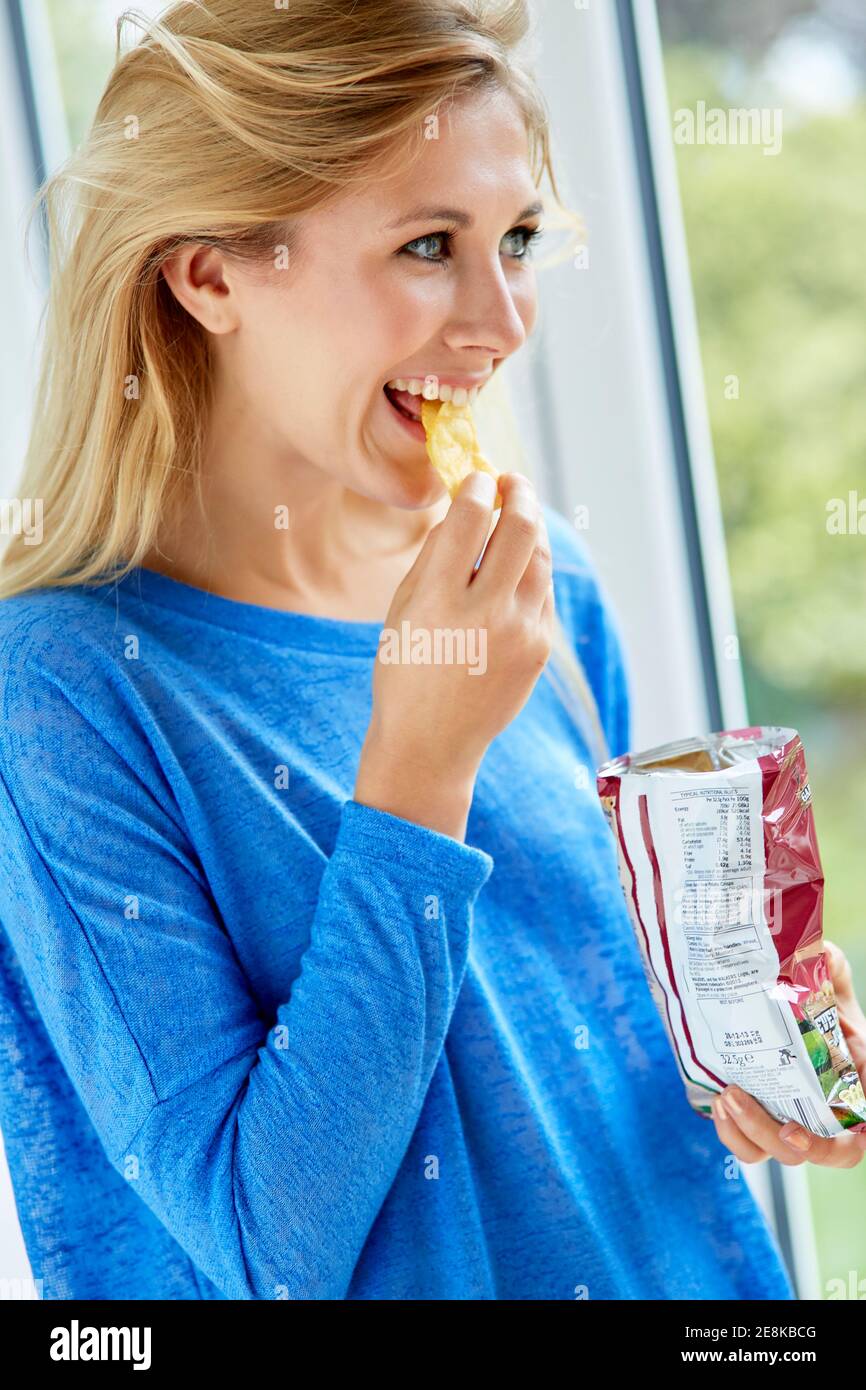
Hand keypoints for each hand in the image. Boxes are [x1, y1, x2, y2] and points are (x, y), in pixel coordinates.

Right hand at [354, 470, 553, 838]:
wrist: (431, 744)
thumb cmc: (405, 672)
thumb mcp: (402, 611)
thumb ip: (434, 558)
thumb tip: (464, 508)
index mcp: (437, 601)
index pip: (469, 518)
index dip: (477, 487)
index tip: (477, 478)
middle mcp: (484, 614)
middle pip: (521, 528)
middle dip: (519, 494)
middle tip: (511, 483)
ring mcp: (520, 633)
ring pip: (540, 557)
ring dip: (531, 528)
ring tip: (518, 517)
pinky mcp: (540, 650)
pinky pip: (543, 592)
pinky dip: (532, 568)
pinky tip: (518, 565)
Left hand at [710, 940, 865, 1167]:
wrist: (783, 1005)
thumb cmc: (821, 1004)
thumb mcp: (831, 985)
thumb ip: (831, 971)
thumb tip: (824, 952)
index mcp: (854, 1088)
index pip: (857, 1134)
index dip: (837, 1142)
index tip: (805, 1129)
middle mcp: (826, 1113)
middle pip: (816, 1151)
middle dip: (783, 1138)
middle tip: (753, 1106)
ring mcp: (791, 1120)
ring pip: (776, 1152)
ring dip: (750, 1133)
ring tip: (726, 1097)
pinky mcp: (759, 1120)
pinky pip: (747, 1145)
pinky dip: (732, 1134)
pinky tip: (717, 1103)